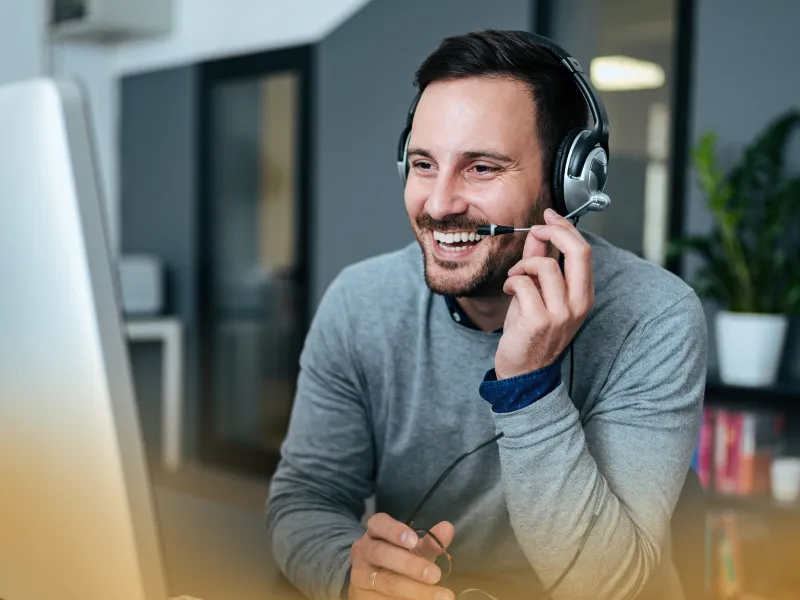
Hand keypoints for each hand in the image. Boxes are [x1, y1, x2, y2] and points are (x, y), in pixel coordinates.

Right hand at [348, 513, 454, 599]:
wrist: (371, 581)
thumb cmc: (397, 558)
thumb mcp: (413, 548)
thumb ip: (430, 541)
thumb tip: (447, 528)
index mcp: (375, 532)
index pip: (379, 524)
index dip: (394, 530)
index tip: (414, 540)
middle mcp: (364, 551)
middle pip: (382, 554)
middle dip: (409, 564)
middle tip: (435, 575)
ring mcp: (361, 575)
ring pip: (385, 582)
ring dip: (414, 590)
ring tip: (441, 596)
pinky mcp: (363, 596)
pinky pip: (384, 599)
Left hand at [494, 208, 593, 379]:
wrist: (523, 372)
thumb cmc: (530, 333)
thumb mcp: (538, 293)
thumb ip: (539, 262)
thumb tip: (539, 233)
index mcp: (583, 296)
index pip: (584, 251)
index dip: (565, 228)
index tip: (548, 216)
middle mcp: (578, 304)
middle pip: (578, 252)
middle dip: (554, 232)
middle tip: (535, 229)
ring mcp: (561, 314)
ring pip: (545, 266)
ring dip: (523, 265)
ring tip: (515, 278)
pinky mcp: (539, 321)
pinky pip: (524, 284)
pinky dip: (512, 282)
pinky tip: (509, 291)